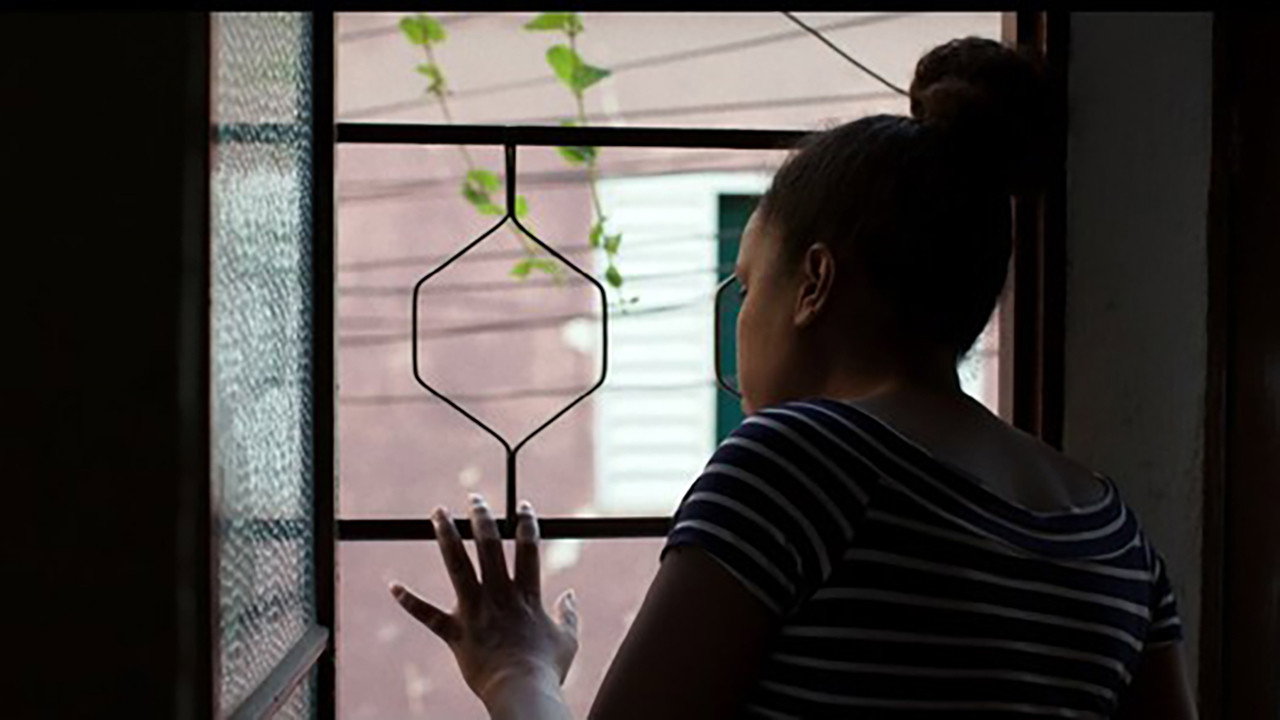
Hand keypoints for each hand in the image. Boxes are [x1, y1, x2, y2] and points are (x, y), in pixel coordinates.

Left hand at [389, 494, 579, 709]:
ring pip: (458, 566)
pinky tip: (393, 586)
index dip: (526, 523)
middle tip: (473, 497)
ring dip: (447, 537)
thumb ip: (569, 613)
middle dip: (481, 518)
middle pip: (489, 547)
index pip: (528, 549)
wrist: (521, 691)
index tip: (522, 506)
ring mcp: (475, 612)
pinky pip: (428, 615)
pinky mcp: (455, 632)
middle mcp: (499, 595)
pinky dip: (410, 601)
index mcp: (527, 595)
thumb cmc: (547, 668)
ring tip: (438, 513)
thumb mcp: (568, 638)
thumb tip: (571, 595)